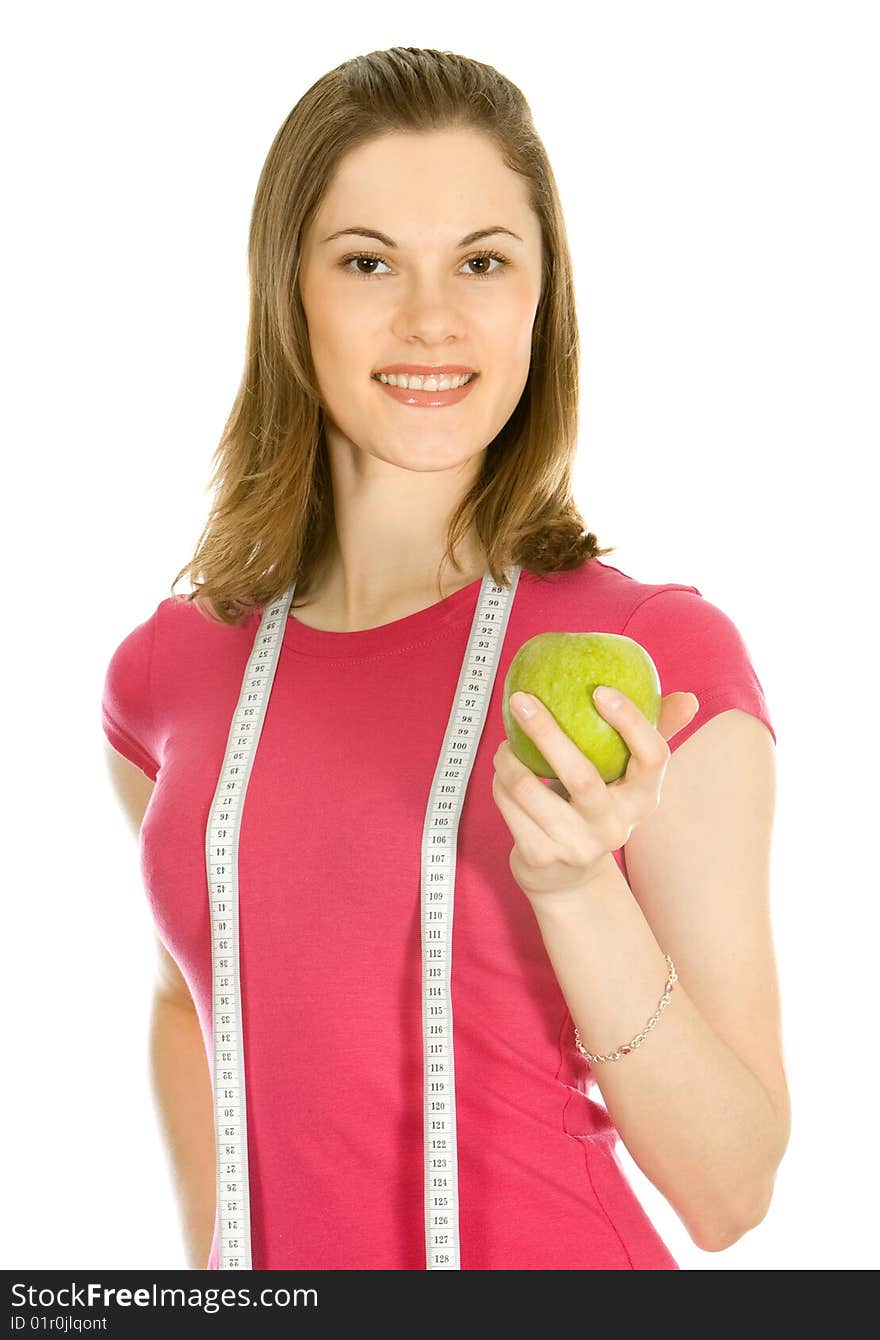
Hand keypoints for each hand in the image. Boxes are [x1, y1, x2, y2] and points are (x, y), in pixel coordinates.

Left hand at [492, 687, 699, 902]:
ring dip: (509, 759)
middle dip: (547, 732)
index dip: (632, 722)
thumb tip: (688, 699)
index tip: (601, 691)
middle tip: (522, 700)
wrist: (568, 879)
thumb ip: (652, 735)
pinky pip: (509, 806)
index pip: (654, 757)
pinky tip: (503, 771)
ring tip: (506, 743)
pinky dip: (500, 782)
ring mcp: (577, 845)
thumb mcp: (627, 779)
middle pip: (581, 776)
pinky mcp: (541, 856)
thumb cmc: (597, 808)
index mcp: (643, 799)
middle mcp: (615, 826)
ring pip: (530, 790)